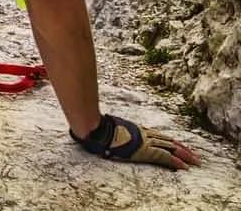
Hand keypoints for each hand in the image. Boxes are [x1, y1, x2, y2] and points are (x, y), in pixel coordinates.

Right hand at [71, 114, 200, 169]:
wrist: (98, 129)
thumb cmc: (99, 129)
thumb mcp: (109, 128)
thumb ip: (113, 130)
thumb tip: (105, 131)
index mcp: (137, 130)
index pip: (159, 136)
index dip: (171, 141)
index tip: (179, 145)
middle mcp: (144, 134)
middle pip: (168, 141)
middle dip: (183, 149)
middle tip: (195, 156)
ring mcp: (146, 142)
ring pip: (170, 148)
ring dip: (185, 155)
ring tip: (196, 162)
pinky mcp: (145, 151)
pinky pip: (164, 157)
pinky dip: (175, 162)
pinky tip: (185, 167)